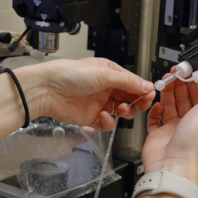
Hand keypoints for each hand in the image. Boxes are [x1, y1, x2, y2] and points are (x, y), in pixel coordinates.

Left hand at [20, 58, 154, 130]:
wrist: (47, 90)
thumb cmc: (70, 75)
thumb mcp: (104, 74)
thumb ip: (127, 82)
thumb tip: (147, 86)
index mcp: (109, 73)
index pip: (133, 82)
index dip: (143, 90)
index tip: (150, 97)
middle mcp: (105, 88)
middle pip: (129, 98)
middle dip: (137, 102)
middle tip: (140, 106)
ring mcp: (98, 103)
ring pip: (120, 112)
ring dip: (124, 112)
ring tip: (121, 110)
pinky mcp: (90, 118)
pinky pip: (106, 123)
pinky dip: (108, 122)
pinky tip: (103, 116)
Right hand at [142, 69, 197, 184]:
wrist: (171, 165)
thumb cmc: (191, 144)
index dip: (194, 81)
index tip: (188, 69)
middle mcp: (189, 122)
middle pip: (183, 97)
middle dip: (179, 83)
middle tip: (174, 72)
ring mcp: (172, 128)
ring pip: (169, 105)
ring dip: (167, 92)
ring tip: (164, 81)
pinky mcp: (157, 133)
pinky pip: (155, 118)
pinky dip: (155, 110)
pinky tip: (157, 104)